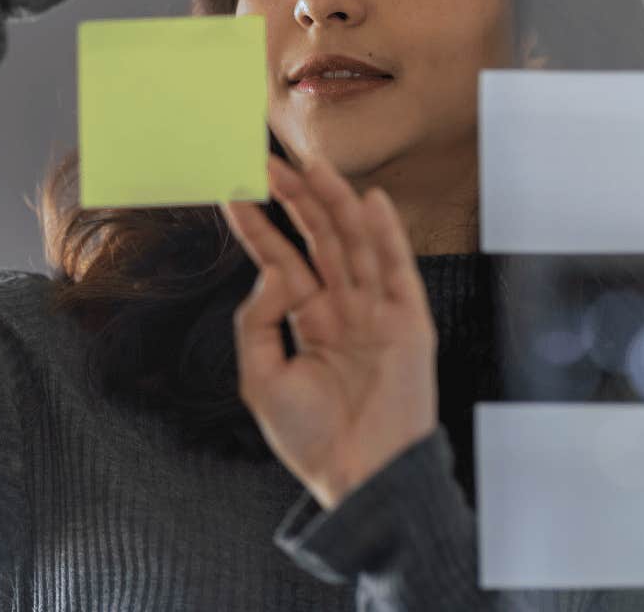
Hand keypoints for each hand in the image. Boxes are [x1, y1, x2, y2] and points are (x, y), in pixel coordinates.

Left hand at [219, 154, 439, 510]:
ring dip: (336, 203)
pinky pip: (398, 271)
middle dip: (296, 200)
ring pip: (356, 244)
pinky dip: (388, 235)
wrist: (360, 480)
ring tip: (313, 165)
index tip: (234, 189)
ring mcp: (377, 313)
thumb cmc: (313, 439)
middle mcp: (343, 309)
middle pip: (319, 240)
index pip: (281, 259)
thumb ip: (257, 320)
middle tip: (269, 162)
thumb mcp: (261, 377)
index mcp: (308, 321)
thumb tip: (273, 269)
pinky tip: (370, 201)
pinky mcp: (409, 325)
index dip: (259, 225)